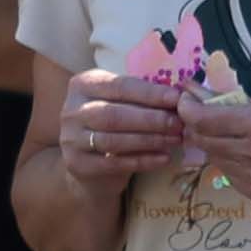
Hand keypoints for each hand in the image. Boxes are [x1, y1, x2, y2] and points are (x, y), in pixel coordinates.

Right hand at [56, 70, 175, 190]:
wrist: (87, 165)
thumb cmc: (111, 126)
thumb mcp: (119, 103)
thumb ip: (140, 99)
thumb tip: (179, 97)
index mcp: (82, 85)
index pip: (119, 86)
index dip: (150, 93)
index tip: (176, 98)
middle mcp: (72, 110)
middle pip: (114, 114)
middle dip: (150, 119)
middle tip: (178, 123)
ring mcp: (71, 139)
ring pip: (113, 140)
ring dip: (149, 140)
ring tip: (174, 140)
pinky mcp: (78, 165)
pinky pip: (114, 164)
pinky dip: (143, 161)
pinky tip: (164, 158)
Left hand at [177, 94, 250, 204]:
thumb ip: (233, 101)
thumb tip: (195, 92)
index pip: (203, 119)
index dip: (187, 108)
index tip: (185, 99)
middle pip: (203, 139)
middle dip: (196, 124)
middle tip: (200, 112)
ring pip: (213, 157)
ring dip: (212, 142)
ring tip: (225, 131)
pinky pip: (228, 173)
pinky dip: (228, 160)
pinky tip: (243, 151)